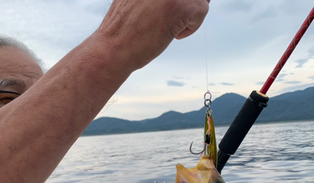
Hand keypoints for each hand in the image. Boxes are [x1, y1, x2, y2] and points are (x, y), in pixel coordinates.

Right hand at [95, 0, 209, 70]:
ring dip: (190, 12)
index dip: (179, 0)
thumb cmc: (123, 27)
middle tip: (170, 17)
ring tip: (169, 24)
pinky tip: (173, 34)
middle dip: (187, 3)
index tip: (168, 9)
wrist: (112, 47)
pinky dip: (191, 27)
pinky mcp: (181, 6)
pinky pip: (202, 11)